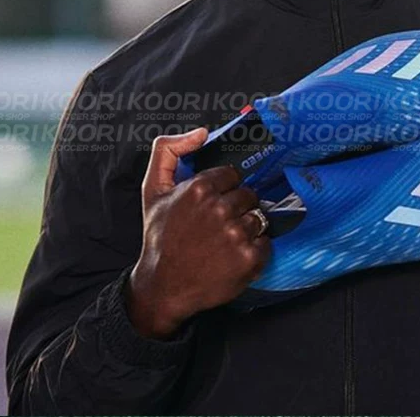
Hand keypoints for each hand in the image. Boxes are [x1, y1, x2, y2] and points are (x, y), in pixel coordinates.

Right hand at [126, 127, 270, 338]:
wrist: (162, 286)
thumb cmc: (160, 237)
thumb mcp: (153, 189)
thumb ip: (168, 150)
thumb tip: (201, 132)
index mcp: (200, 188)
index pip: (233, 175)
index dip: (224, 189)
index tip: (214, 202)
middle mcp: (219, 209)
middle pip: (248, 195)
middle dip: (236, 207)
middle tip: (219, 224)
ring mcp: (236, 234)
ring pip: (258, 217)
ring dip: (246, 228)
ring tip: (225, 241)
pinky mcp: (249, 258)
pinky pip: (266, 243)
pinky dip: (255, 250)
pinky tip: (235, 256)